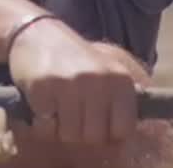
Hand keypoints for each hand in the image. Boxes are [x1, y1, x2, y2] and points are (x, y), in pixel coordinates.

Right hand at [6, 18, 146, 146]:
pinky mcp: (43, 88)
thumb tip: (136, 131)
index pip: (123, 129)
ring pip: (70, 135)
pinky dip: (41, 123)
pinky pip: (46, 128)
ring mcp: (70, 84)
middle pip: (95, 136)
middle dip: (81, 131)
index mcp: (120, 80)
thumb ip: (122, 99)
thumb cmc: (75, 61)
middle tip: (72, 111)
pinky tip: (42, 103)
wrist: (36, 35)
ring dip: (60, 128)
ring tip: (57, 105)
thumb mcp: (107, 71)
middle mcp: (98, 81)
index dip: (107, 132)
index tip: (96, 121)